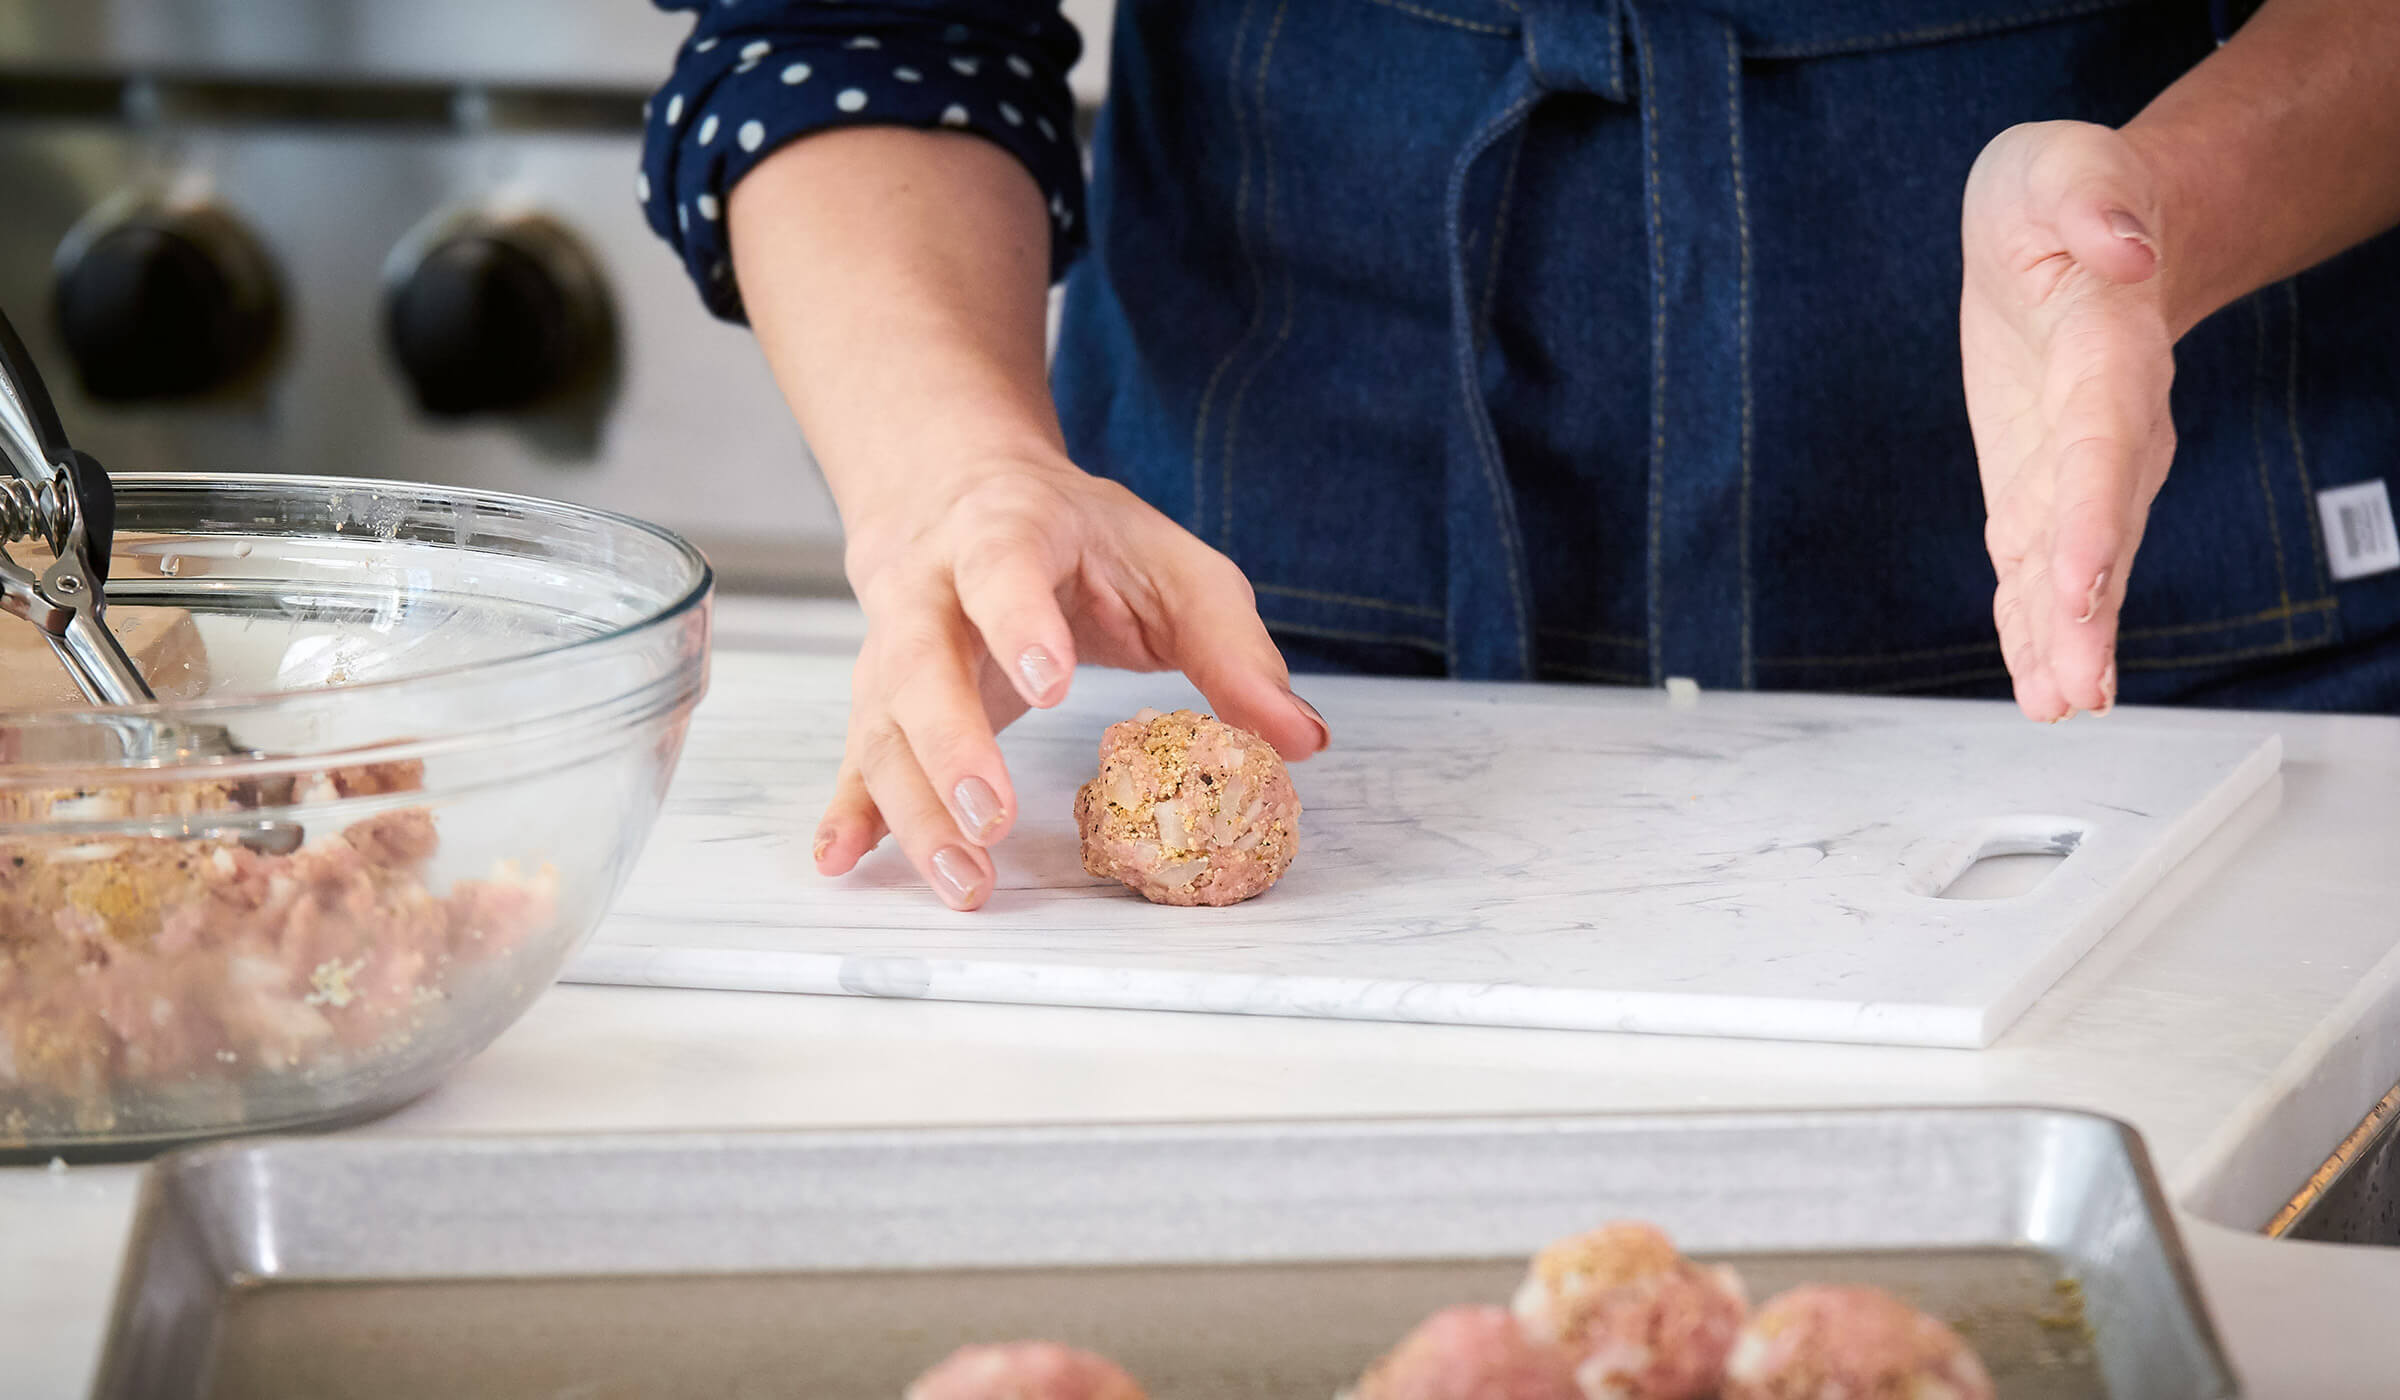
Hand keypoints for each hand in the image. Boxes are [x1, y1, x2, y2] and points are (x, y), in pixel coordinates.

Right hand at [817, 456, 1328, 909]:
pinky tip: (839, 862)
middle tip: (993, 816)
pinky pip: (855, 759)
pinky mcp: (877, 700)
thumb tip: (1300, 739)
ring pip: (883, 730)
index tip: (1048, 687)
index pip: (1000, 570)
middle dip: (951, 744)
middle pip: (920, 665)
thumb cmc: (1076, 537)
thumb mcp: (1169, 562)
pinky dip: (847, 814)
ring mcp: (890, 648)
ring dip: (914, 810)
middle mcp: (928, 590)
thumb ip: (1234, 647)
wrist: (955, 491)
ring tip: (964, 879)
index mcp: (1005, 532)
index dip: (1019, 625)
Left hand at [1960, 120, 2175, 721]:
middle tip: (2080, 690)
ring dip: (2064, 639)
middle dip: (2088, 613)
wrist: (2074, 230)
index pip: (2103, 445)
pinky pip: (2036, 565)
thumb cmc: (2061, 195)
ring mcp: (2075, 464)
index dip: (2093, 516)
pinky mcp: (2038, 486)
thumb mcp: (2060, 169)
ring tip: (2058, 706)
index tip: (2081, 583)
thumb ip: (2091, 201)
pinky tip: (2037, 684)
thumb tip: (2120, 247)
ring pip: (2071, 565)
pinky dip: (2033, 624)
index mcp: (2106, 350)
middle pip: (2100, 528)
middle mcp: (2106, 424)